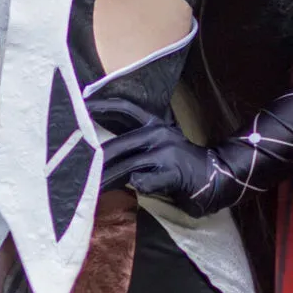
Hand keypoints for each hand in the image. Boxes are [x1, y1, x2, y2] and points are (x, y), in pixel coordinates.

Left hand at [93, 99, 237, 218]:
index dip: (102, 106)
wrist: (215, 177)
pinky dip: (137, 186)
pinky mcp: (172, 172)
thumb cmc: (181, 164)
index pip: (124, 109)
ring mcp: (165, 153)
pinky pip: (144, 181)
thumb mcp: (160, 143)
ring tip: (91, 189)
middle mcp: (158, 134)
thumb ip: (135, 142)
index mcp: (154, 124)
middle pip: (118, 145)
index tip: (81, 103)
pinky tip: (136, 189)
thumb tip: (101, 150)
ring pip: (126, 166)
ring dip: (107, 180)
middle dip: (96, 160)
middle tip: (77, 169)